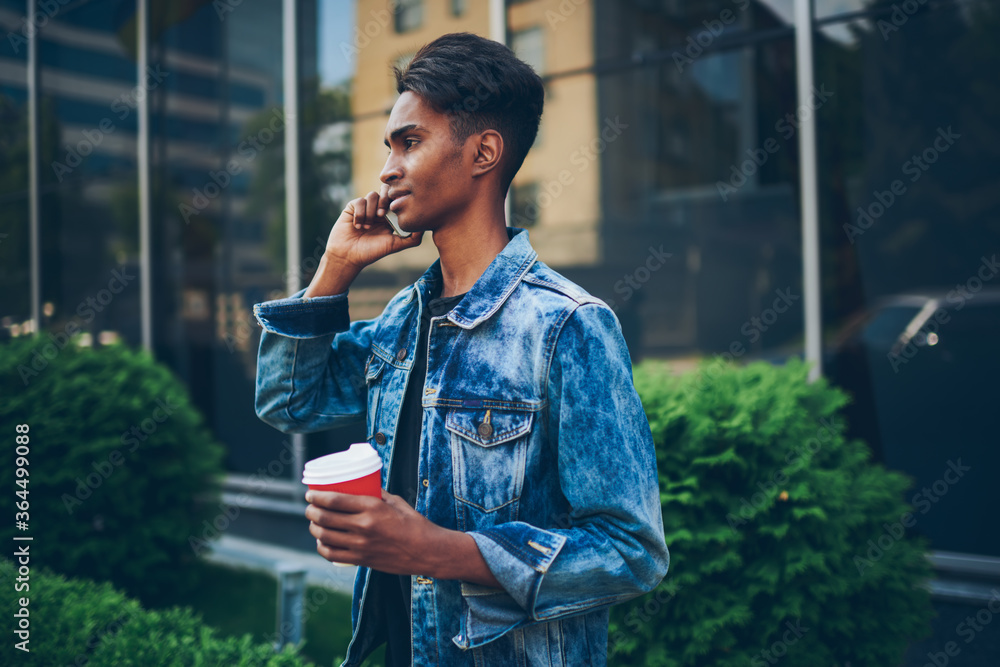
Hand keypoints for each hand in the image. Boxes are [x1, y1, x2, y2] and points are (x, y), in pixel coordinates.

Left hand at [304, 489, 501, 586]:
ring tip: (313, 523)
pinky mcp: (362, 560)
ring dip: (314, 529)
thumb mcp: (396, 502)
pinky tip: (322, 542)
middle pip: (326, 518)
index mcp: (372, 508)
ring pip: (325, 537)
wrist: (426, 551)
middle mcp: (364, 526)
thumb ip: (377, 495)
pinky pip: (333, 555)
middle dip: (311, 511)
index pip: (335, 500)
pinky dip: (323, 548)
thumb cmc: (414, 523)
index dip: (317, 496)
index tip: (310, 493)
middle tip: (309, 507)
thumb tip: (362, 486)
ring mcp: (361, 545)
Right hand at [321, 184, 422, 272]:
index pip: (398, 199)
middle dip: (385, 200)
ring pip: (372, 195)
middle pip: (386, 190)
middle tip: (382, 215)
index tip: (395, 212)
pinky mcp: (353, 207)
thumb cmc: (372, 252)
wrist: (349, 256)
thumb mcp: (395, 245)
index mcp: (390, 216)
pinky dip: (360, 214)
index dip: (398, 200)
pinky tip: (358, 226)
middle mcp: (379, 209)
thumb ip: (412, 238)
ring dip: (371, 211)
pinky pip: (360, 201)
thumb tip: (424, 227)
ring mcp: (366, 207)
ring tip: (367, 227)